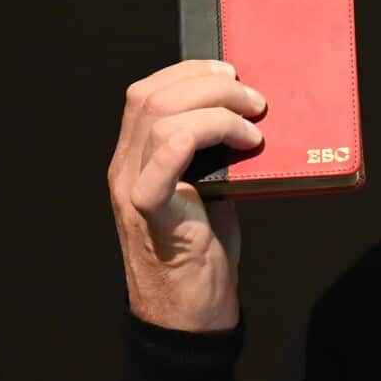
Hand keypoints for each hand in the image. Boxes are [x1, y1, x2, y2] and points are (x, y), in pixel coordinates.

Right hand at [107, 60, 265, 330]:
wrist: (191, 311)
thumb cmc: (206, 245)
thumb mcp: (212, 185)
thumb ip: (215, 151)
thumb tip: (255, 112)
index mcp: (136, 156)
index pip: (148, 92)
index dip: (189, 70)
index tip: (230, 69)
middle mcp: (125, 167)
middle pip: (151, 97)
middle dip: (209, 83)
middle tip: (255, 98)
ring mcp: (132, 188)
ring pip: (159, 119)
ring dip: (217, 109)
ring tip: (254, 125)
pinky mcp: (149, 213)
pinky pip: (163, 161)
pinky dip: (201, 137)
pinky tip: (241, 144)